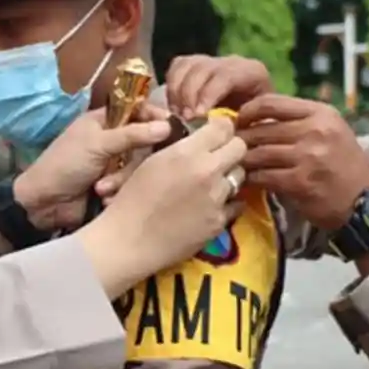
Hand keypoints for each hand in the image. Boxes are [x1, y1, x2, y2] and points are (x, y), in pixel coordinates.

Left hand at [13, 105, 171, 230]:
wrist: (44, 205)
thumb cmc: (64, 165)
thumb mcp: (97, 144)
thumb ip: (132, 134)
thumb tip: (167, 125)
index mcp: (104, 120)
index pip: (138, 110)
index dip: (154, 116)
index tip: (169, 126)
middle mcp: (112, 140)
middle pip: (145, 142)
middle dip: (134, 158)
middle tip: (125, 165)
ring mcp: (115, 164)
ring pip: (139, 166)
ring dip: (121, 179)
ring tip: (101, 188)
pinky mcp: (116, 186)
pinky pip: (133, 185)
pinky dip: (118, 192)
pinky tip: (103, 197)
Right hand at [77, 116, 247, 294]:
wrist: (128, 240)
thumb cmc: (131, 199)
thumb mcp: (151, 162)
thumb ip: (180, 148)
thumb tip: (198, 139)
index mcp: (187, 152)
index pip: (224, 127)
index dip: (221, 128)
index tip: (215, 134)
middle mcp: (207, 171)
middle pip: (240, 148)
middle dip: (231, 149)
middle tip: (218, 157)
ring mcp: (217, 198)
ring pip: (239, 176)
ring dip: (227, 176)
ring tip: (211, 184)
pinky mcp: (219, 222)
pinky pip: (235, 204)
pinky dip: (226, 203)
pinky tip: (210, 206)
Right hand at [166, 54, 273, 119]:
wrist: (250, 122)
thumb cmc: (254, 128)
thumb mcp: (255, 127)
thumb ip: (241, 125)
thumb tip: (219, 128)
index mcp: (251, 72)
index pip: (225, 76)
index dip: (208, 94)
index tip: (198, 116)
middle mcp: (230, 62)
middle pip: (201, 68)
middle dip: (189, 94)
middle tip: (184, 119)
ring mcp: (210, 61)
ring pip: (185, 65)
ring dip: (176, 92)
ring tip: (177, 116)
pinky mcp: (193, 65)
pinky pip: (176, 68)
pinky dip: (171, 88)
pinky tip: (174, 109)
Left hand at [236, 94, 368, 229]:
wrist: (365, 201)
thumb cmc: (343, 164)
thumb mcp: (329, 130)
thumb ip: (297, 121)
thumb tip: (254, 118)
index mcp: (320, 113)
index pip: (270, 103)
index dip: (247, 111)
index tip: (239, 122)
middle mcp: (314, 130)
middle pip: (260, 129)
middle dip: (241, 140)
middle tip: (230, 148)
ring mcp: (307, 156)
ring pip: (258, 154)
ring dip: (244, 161)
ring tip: (237, 164)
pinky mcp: (299, 182)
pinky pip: (263, 176)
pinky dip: (252, 179)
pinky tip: (249, 180)